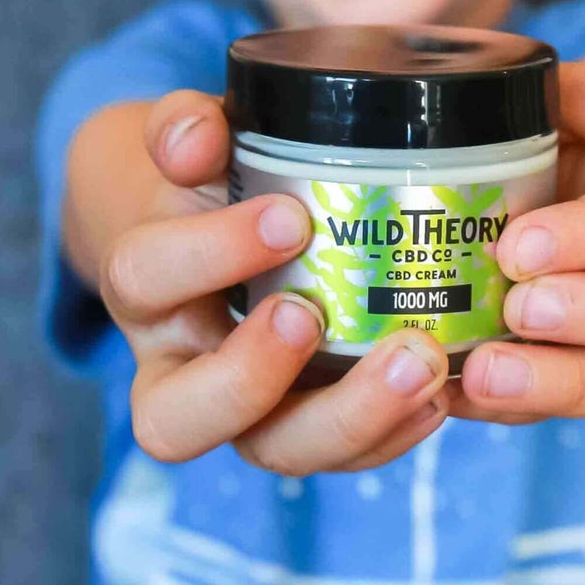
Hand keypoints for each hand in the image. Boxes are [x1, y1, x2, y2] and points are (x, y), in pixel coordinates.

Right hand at [99, 91, 450, 475]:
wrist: (225, 235)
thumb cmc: (217, 188)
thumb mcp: (196, 148)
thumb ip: (186, 128)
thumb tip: (194, 139)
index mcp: (144, 288)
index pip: (146, 278)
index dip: (211, 254)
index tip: (291, 216)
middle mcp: (178, 369)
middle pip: (177, 418)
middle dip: (249, 377)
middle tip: (312, 316)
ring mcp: (244, 414)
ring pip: (270, 451)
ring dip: (348, 418)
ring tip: (418, 362)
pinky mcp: (307, 428)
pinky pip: (339, 456)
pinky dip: (392, 433)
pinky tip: (441, 391)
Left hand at [445, 54, 584, 423]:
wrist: (476, 191)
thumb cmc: (517, 142)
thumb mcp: (541, 106)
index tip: (518, 246)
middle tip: (521, 309)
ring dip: (563, 382)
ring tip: (484, 373)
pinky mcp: (558, 380)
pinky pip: (555, 412)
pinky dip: (508, 408)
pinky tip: (452, 393)